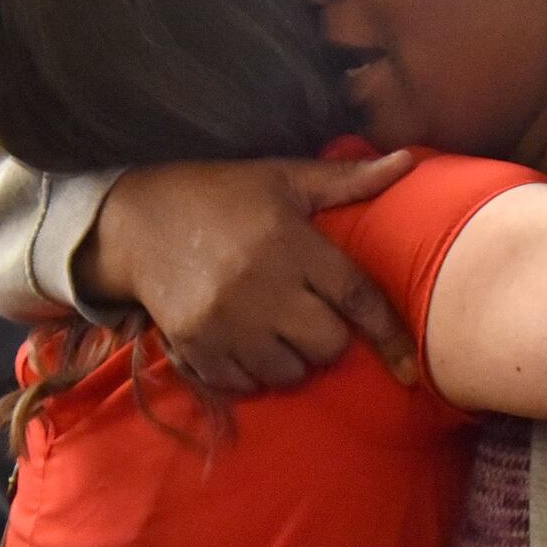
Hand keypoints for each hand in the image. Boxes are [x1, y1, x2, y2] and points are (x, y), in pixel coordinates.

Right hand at [77, 154, 419, 396]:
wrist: (134, 222)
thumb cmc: (219, 195)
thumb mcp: (281, 178)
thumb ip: (346, 179)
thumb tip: (408, 162)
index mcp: (291, 244)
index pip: (357, 298)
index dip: (389, 335)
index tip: (412, 367)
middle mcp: (262, 287)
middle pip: (328, 345)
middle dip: (329, 337)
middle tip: (311, 315)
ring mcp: (227, 322)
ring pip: (290, 371)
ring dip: (294, 359)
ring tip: (278, 331)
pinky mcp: (197, 347)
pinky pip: (246, 384)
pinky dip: (254, 374)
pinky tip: (247, 345)